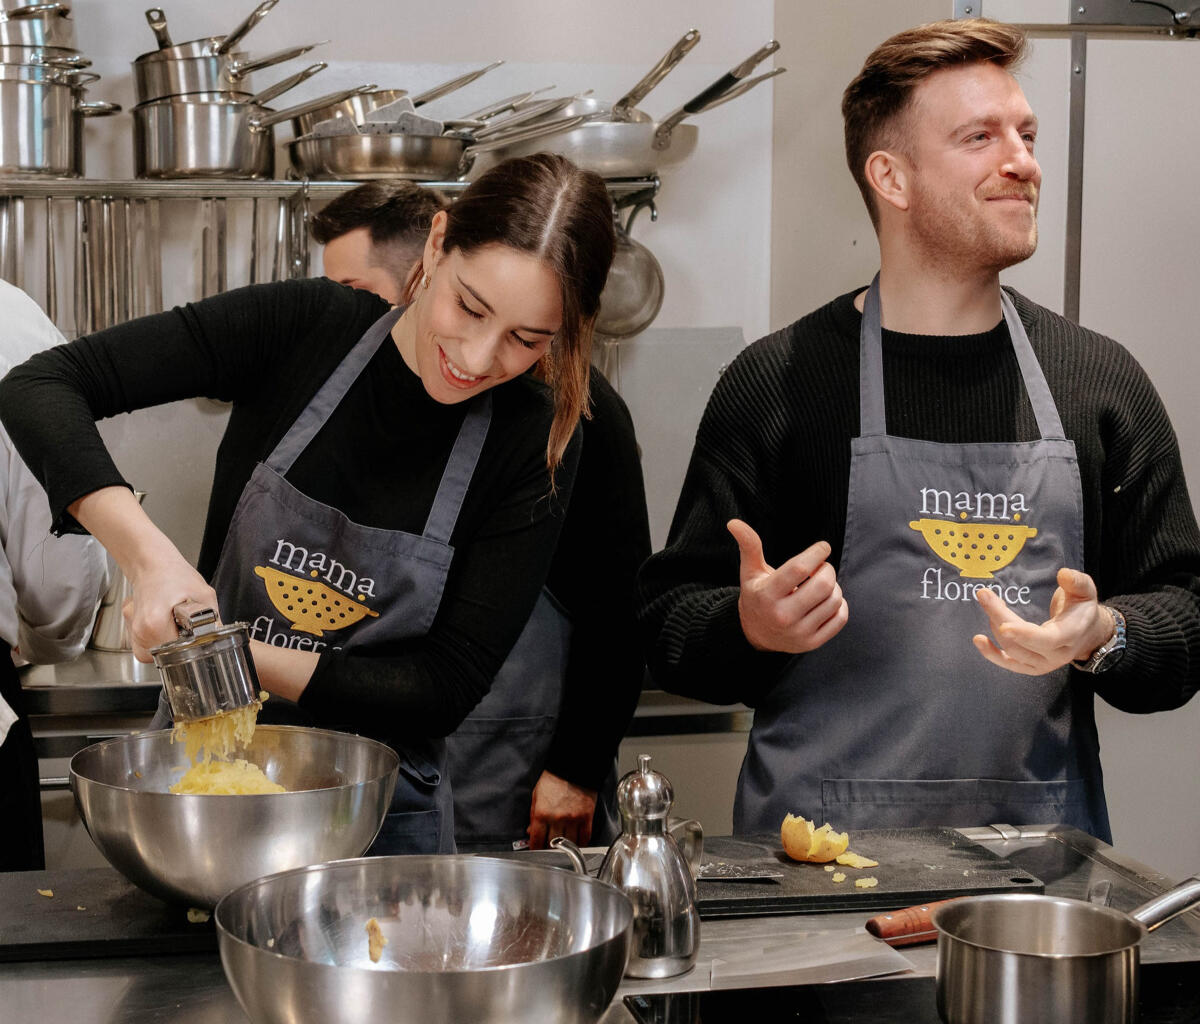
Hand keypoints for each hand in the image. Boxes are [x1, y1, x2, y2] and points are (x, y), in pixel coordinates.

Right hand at [123, 557, 219, 663]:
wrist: (152, 563)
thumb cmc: (175, 575)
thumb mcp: (204, 595)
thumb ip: (215, 620)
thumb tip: (222, 639)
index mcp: (154, 624)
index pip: (177, 654)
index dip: (193, 647)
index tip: (197, 636)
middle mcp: (140, 631)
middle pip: (166, 657)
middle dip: (181, 647)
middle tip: (187, 628)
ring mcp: (133, 632)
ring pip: (156, 655)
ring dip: (170, 645)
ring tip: (176, 623)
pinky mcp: (132, 631)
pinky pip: (148, 647)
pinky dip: (160, 640)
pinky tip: (167, 624)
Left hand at [525, 770, 597, 849]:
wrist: (573, 767)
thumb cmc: (554, 779)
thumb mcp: (537, 795)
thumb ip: (533, 815)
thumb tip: (531, 831)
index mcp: (542, 813)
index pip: (536, 840)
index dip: (535, 848)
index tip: (536, 850)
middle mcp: (557, 819)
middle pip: (552, 845)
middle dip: (549, 849)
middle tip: (549, 849)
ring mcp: (573, 819)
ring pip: (568, 845)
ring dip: (565, 848)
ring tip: (563, 848)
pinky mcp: (586, 818)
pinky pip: (584, 838)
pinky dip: (580, 844)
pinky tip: (576, 844)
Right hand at [728, 519, 847, 653]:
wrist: (755, 633)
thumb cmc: (757, 595)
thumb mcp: (750, 571)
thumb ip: (748, 546)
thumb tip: (733, 523)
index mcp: (767, 594)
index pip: (800, 568)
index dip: (817, 553)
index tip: (823, 547)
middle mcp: (782, 616)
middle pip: (823, 585)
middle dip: (827, 569)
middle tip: (821, 568)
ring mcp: (798, 633)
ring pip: (834, 600)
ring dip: (834, 586)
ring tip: (821, 585)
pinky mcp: (812, 643)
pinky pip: (840, 618)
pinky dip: (839, 605)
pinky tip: (826, 601)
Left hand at [972, 567, 1113, 674]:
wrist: (1087, 634)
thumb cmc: (1081, 609)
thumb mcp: (1086, 591)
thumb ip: (1077, 582)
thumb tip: (1063, 574)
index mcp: (1070, 636)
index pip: (1046, 640)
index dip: (1024, 634)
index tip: (1003, 624)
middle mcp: (1057, 655)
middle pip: (1022, 643)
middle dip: (1000, 618)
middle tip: (984, 595)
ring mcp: (1043, 664)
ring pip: (1012, 651)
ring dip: (995, 626)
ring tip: (990, 603)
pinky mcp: (1030, 667)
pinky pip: (1009, 663)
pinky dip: (991, 654)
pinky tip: (978, 640)